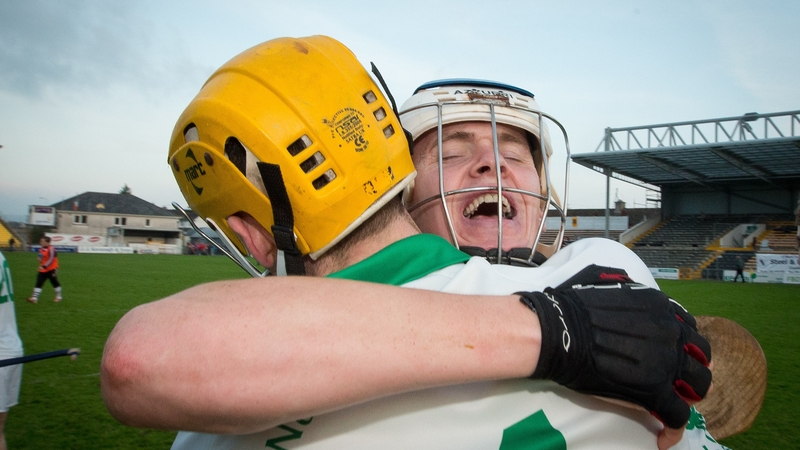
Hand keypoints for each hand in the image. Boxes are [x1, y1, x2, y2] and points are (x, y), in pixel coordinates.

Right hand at [518, 265, 711, 429]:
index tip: (674, 349)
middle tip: (679, 376)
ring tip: (676, 403)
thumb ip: (626, 286)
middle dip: (693, 365)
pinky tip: (663, 438)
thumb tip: (623, 284)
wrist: (559, 333)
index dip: (682, 340)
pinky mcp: (656, 392)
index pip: (687, 326)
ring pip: (699, 384)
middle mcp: (672, 333)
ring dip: (690, 393)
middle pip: (701, 354)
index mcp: (661, 308)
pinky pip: (677, 416)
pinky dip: (674, 430)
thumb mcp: (606, 281)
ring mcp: (667, 363)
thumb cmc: (573, 308)